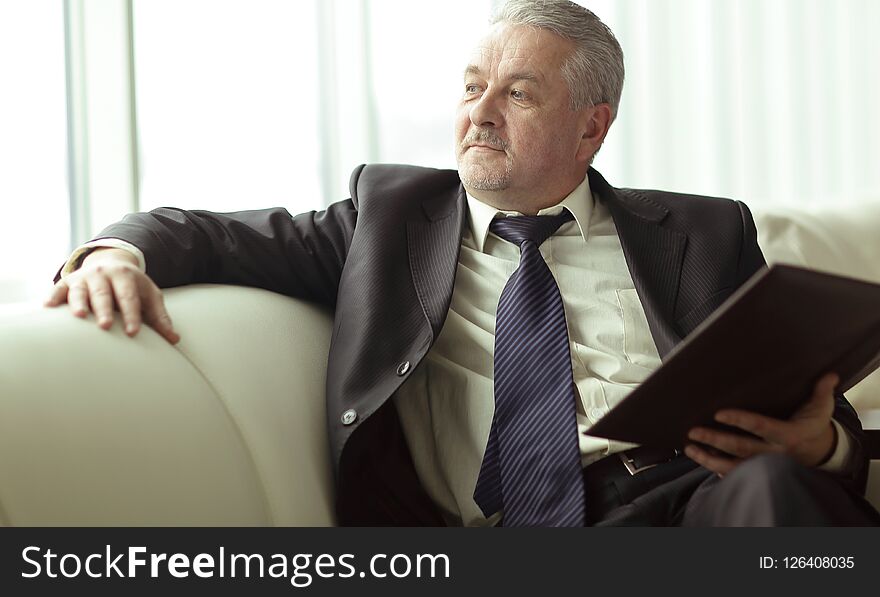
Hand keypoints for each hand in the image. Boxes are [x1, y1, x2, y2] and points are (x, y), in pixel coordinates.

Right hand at [45, 248, 179, 343]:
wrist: (111, 263)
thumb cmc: (133, 287)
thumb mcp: (149, 297)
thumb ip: (160, 317)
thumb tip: (175, 339)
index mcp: (126, 277)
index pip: (130, 298)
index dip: (132, 314)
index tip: (134, 332)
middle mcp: (104, 274)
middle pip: (104, 293)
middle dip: (105, 309)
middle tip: (106, 326)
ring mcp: (84, 277)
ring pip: (80, 290)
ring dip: (79, 302)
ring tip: (79, 316)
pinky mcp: (67, 282)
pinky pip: (58, 289)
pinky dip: (53, 297)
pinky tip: (47, 307)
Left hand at [684, 372, 838, 475]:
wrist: (819, 452)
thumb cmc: (813, 425)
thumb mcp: (821, 408)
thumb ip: (822, 390)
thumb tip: (830, 374)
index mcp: (788, 435)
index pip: (760, 427)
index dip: (740, 420)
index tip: (719, 413)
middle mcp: (774, 453)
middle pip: (741, 448)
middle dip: (715, 440)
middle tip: (694, 432)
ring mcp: (765, 465)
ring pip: (734, 466)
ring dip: (709, 458)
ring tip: (690, 448)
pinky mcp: (758, 472)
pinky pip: (735, 474)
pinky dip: (717, 469)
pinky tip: (701, 459)